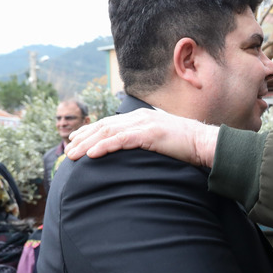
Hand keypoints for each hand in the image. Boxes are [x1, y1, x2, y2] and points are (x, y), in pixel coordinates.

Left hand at [65, 109, 219, 167]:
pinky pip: (122, 140)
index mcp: (141, 117)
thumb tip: (132, 150)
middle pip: (104, 126)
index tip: (76, 140)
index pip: (109, 123)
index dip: (90, 131)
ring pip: (108, 133)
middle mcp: (139, 117)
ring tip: (73, 154)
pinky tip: (92, 154)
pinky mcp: (150, 134)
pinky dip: (104, 146)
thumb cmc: (185, 145)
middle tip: (68, 149)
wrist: (204, 142)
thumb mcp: (160, 139)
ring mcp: (144, 124)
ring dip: (88, 144)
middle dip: (83, 138)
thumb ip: (144, 140)